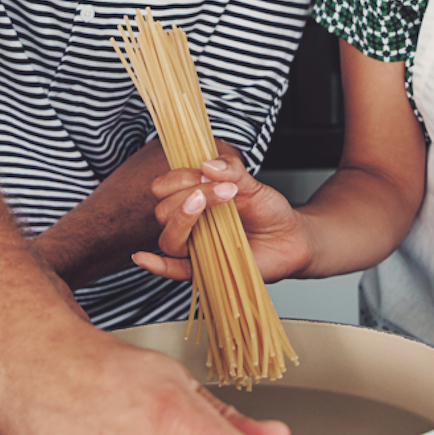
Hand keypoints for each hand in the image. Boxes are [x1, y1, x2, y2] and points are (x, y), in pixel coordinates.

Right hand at [134, 147, 311, 281]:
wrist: (290, 238)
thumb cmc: (267, 211)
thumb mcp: (252, 184)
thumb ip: (232, 171)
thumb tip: (207, 164)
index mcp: (193, 199)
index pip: (165, 187)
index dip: (180, 177)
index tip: (208, 172)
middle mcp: (189, 224)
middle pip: (163, 211)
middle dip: (189, 195)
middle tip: (223, 189)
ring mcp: (195, 247)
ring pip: (169, 237)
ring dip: (184, 218)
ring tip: (208, 203)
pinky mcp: (204, 270)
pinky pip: (174, 270)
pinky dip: (157, 265)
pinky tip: (143, 257)